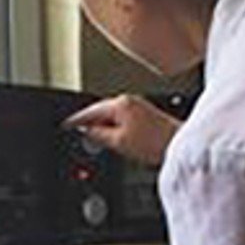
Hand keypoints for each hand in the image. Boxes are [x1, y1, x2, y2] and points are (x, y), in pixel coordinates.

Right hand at [64, 94, 182, 165]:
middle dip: (91, 123)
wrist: (179, 145)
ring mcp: (139, 105)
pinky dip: (116, 127)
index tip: (66, 125)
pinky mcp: (146, 113)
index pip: (90, 111)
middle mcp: (129, 100)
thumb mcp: (118, 142)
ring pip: (112, 115)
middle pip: (101, 111)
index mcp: (120, 104)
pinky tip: (118, 139)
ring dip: (104, 126)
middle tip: (80, 136)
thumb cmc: (155, 143)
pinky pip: (123, 118)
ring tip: (101, 142)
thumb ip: (98, 134)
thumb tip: (86, 130)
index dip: (76, 120)